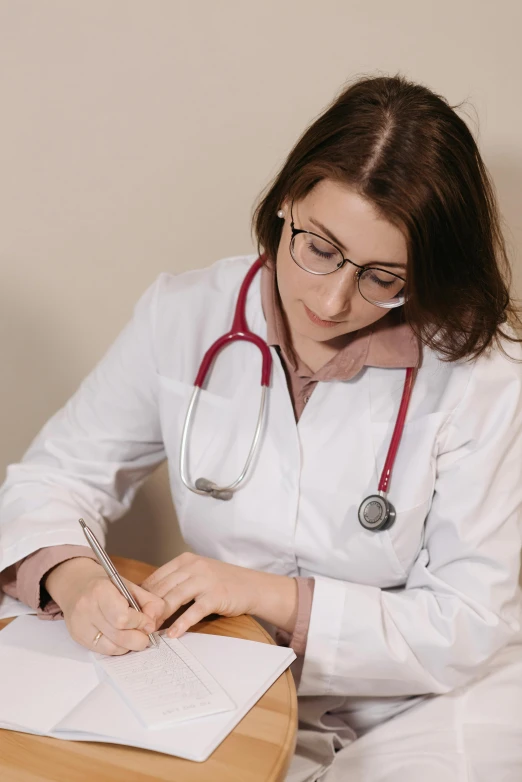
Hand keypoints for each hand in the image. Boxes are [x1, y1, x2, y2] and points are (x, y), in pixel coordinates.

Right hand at [44, 557, 165, 654]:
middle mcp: (86, 609)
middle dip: (138, 639)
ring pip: (111, 647)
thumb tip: (155, 621)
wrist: (75, 584)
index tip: (149, 623)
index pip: (123, 617)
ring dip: (129, 645)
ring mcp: (79, 625)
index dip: (140, 623)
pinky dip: (117, 648)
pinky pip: (102, 651)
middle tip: (146, 635)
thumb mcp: (128, 585)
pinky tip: (121, 639)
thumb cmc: (105, 584)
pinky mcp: (77, 637)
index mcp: (100, 591)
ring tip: (134, 636)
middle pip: (118, 635)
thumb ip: (147, 601)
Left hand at [141, 552, 297, 638]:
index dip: (142, 595)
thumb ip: (176, 583)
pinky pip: (194, 611)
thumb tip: (148, 600)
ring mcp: (205, 580)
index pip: (156, 577)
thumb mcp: (197, 575)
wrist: (252, 586)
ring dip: (159, 615)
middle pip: (162, 588)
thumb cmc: (222, 582)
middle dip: (147, 607)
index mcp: (185, 561)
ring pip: (174, 598)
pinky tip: (173, 634)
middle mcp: (193, 567)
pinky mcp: (215, 595)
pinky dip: (182, 623)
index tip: (131, 610)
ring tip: (149, 630)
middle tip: (135, 624)